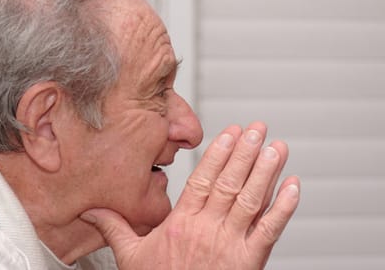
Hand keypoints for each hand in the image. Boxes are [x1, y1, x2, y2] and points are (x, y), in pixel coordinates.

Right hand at [81, 122, 299, 268]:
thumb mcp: (130, 257)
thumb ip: (115, 228)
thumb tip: (92, 209)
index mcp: (181, 224)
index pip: (203, 180)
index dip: (219, 154)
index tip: (231, 133)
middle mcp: (207, 230)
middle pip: (229, 183)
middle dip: (246, 153)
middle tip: (258, 128)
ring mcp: (230, 245)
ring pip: (251, 200)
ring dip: (266, 172)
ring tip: (277, 147)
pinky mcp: (249, 262)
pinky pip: (269, 231)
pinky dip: (284, 208)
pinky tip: (293, 187)